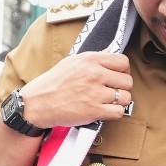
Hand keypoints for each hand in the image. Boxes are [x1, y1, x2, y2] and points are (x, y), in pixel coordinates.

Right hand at [17, 52, 132, 127]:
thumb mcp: (72, 62)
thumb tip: (111, 52)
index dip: (123, 71)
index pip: (123, 62)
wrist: (38, 103)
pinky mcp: (94, 111)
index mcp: (90, 60)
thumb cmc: (53, 83)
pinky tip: (105, 111)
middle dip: (122, 88)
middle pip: (128, 81)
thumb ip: (93, 59)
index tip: (117, 76)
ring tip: (108, 102)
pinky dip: (114, 113)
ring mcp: (95, 93)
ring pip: (126, 98)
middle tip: (112, 91)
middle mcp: (95, 75)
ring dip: (119, 102)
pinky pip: (119, 112)